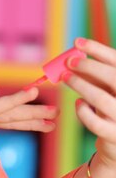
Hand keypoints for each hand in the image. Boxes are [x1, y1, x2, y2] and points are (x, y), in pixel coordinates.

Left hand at [65, 38, 115, 170]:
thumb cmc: (112, 105)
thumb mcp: (107, 87)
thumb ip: (96, 74)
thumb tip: (74, 57)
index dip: (98, 49)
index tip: (77, 42)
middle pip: (113, 77)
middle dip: (89, 67)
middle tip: (69, 62)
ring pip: (101, 99)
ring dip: (80, 85)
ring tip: (66, 77)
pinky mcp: (114, 135)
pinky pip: (94, 122)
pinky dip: (82, 110)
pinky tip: (78, 103)